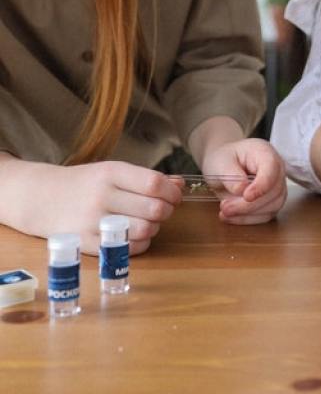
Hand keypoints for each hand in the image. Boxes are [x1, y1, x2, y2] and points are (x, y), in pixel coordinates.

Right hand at [10, 160, 182, 255]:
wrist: (40, 198)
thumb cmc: (85, 183)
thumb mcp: (113, 171)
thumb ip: (147, 178)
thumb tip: (180, 184)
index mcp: (111, 173)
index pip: (154, 183)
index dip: (172, 192)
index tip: (174, 195)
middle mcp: (102, 196)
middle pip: (154, 208)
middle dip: (167, 210)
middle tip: (163, 209)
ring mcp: (92, 222)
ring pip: (144, 229)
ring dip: (155, 227)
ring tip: (149, 222)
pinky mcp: (86, 244)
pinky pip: (127, 249)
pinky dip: (141, 243)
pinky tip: (136, 235)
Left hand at [200, 138, 287, 224]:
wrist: (224, 165)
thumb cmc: (224, 159)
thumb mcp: (220, 162)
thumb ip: (230, 174)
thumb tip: (241, 190)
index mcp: (265, 153)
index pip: (272, 169)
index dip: (262, 185)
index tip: (246, 196)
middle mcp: (276, 169)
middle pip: (274, 191)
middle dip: (249, 205)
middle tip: (225, 208)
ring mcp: (276, 186)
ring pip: (273, 206)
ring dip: (248, 214)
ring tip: (225, 212)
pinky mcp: (271, 201)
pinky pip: (266, 215)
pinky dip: (248, 219)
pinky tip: (231, 217)